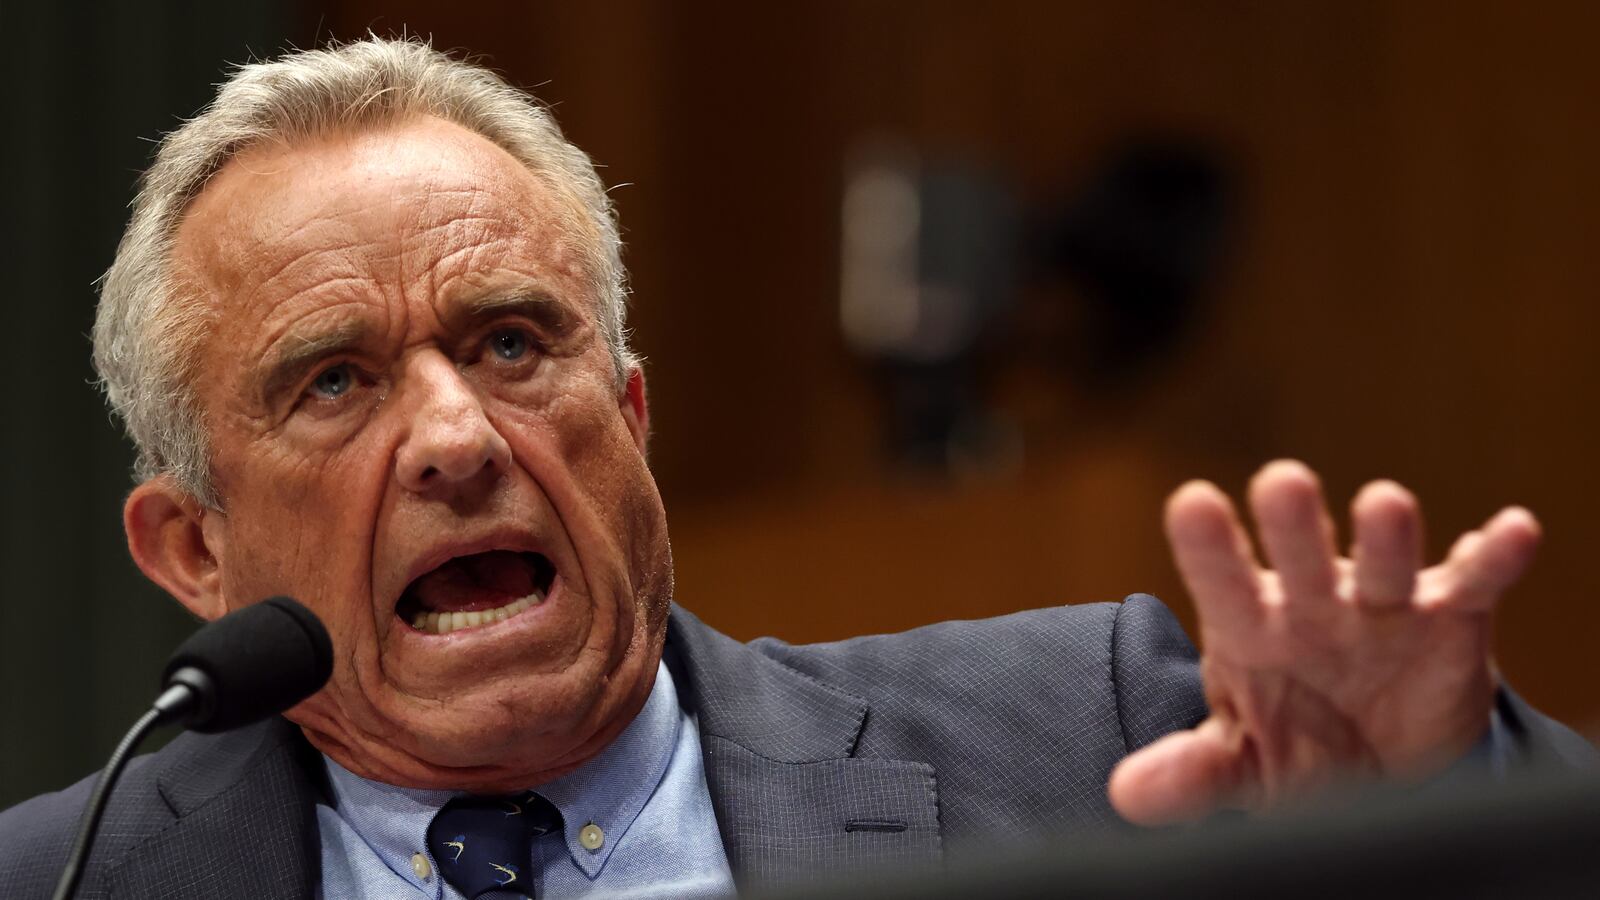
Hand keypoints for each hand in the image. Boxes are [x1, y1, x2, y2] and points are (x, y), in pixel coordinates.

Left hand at [1108, 459, 1539, 824]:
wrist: (1379, 764)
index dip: (1208, 546)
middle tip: (1282, 481)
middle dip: (1294, 522)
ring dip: (1386, 537)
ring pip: (1382, 561)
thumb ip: (1193, 774)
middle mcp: (1311, 601)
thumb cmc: (1294, 742)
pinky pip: (1473, 582)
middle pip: (1298, 554)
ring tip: (1385, 505)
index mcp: (1249, 627)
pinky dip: (1493, 557)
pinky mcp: (1448, 615)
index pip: (1221, 581)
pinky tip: (1510, 532)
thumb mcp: (1241, 765)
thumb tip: (1128, 794)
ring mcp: (1379, 603)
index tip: (1191, 502)